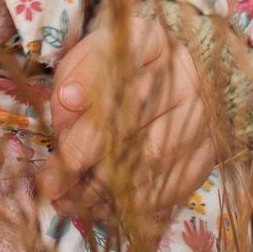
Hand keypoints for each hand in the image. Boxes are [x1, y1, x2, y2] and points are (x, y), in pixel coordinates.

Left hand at [35, 14, 217, 222]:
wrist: (178, 87)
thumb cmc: (124, 69)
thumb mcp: (96, 55)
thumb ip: (76, 72)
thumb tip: (67, 103)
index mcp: (157, 43)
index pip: (128, 55)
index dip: (93, 76)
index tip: (63, 99)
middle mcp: (185, 80)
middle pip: (133, 118)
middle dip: (83, 152)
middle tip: (49, 179)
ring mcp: (200, 120)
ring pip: (148, 161)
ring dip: (101, 187)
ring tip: (63, 198)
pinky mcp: (204, 157)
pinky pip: (165, 188)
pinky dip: (126, 203)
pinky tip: (92, 207)